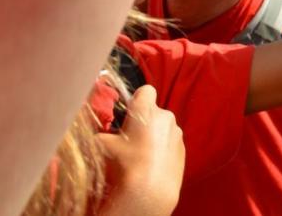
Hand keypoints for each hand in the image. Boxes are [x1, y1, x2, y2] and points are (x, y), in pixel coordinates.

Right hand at [97, 85, 185, 215]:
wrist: (150, 191)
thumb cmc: (124, 164)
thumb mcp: (102, 146)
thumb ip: (101, 133)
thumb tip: (97, 133)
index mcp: (146, 110)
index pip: (145, 91)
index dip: (136, 100)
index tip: (129, 114)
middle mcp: (166, 116)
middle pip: (153, 112)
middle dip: (143, 122)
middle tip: (130, 141)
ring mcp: (177, 133)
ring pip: (162, 128)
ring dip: (153, 137)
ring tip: (140, 157)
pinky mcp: (183, 149)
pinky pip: (170, 143)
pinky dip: (162, 149)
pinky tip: (152, 165)